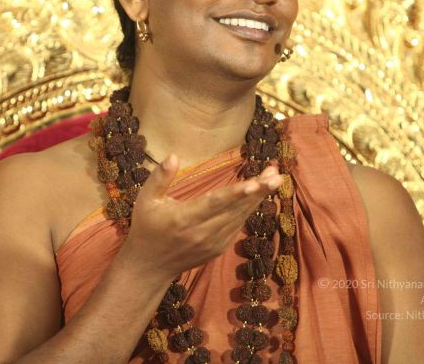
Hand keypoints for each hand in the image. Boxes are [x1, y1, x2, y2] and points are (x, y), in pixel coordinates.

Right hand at [119, 153, 281, 279]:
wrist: (150, 266)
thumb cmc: (147, 227)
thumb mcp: (145, 200)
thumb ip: (159, 177)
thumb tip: (173, 156)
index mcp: (184, 219)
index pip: (214, 203)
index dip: (236, 193)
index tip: (256, 182)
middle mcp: (202, 233)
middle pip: (235, 209)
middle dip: (258, 191)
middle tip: (277, 174)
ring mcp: (213, 243)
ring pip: (240, 217)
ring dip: (258, 198)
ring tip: (274, 178)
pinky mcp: (218, 249)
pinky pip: (237, 225)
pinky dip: (249, 209)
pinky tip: (259, 194)